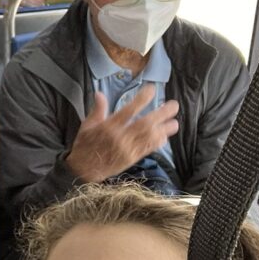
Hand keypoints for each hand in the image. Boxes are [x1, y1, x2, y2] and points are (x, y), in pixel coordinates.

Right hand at [65, 87, 179, 182]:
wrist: (83, 169)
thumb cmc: (84, 145)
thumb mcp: (86, 125)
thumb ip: (97, 110)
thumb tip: (100, 94)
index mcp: (108, 126)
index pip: (128, 110)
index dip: (141, 99)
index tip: (152, 89)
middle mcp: (120, 137)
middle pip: (145, 123)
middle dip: (161, 114)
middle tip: (174, 105)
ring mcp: (127, 149)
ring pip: (149, 137)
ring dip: (164, 129)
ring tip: (175, 122)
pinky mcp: (131, 159)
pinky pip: (147, 149)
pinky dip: (157, 142)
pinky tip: (165, 136)